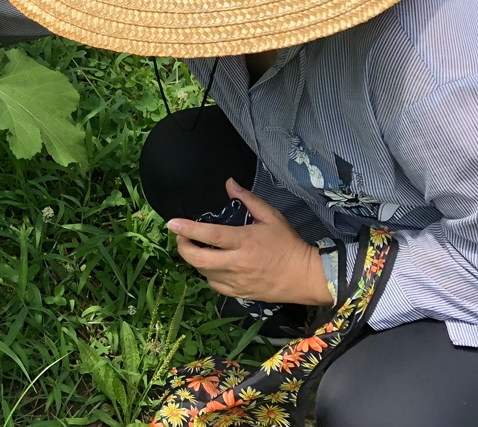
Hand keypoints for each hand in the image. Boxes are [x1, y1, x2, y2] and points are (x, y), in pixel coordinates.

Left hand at [167, 179, 332, 305]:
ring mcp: (237, 281)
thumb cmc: (288, 244)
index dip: (188, 228)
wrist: (306, 277)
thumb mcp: (271, 217)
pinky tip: (211, 265)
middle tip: (181, 236)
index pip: (210, 234)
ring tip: (196, 247)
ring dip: (195, 260)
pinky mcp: (240, 294)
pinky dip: (208, 274)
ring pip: (203, 273)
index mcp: (244, 241)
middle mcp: (237, 263)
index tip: (172, 223)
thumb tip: (229, 183)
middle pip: (198, 259)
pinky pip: (215, 285)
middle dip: (182, 247)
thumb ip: (248, 200)